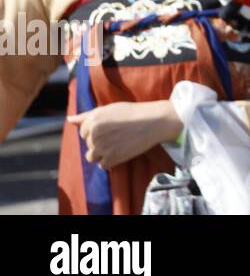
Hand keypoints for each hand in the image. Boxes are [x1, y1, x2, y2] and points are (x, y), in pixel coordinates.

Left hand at [67, 100, 182, 170]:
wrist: (153, 121)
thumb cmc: (132, 113)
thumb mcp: (108, 109)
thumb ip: (86, 116)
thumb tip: (69, 119)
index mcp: (92, 120)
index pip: (84, 132)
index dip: (98, 131)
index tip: (112, 128)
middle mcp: (94, 134)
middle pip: (89, 144)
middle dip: (100, 141)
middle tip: (118, 135)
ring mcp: (102, 147)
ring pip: (92, 156)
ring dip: (103, 153)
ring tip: (118, 144)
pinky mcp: (111, 158)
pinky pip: (103, 165)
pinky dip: (111, 161)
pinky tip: (121, 151)